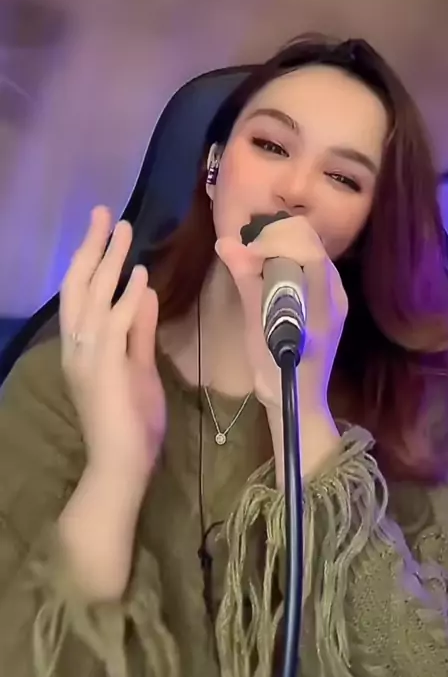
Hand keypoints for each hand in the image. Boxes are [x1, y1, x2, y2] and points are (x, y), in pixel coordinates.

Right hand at [60, 206, 165, 485]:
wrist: (121, 463)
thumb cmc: (129, 420)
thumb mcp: (137, 366)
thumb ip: (139, 330)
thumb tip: (142, 289)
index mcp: (81, 346)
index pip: (80, 294)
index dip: (90, 260)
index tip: (104, 231)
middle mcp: (77, 346)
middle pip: (79, 285)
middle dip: (92, 247)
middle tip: (105, 213)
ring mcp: (88, 356)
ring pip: (93, 298)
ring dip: (109, 261)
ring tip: (123, 230)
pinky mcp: (106, 368)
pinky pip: (115, 326)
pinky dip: (125, 299)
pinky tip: (138, 276)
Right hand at [215, 215, 347, 414]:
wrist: (297, 400)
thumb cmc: (274, 369)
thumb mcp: (257, 324)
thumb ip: (247, 279)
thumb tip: (225, 243)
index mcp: (324, 302)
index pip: (308, 250)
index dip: (276, 239)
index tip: (250, 251)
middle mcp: (335, 293)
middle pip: (312, 244)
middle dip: (278, 238)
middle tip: (251, 254)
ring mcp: (336, 297)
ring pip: (311, 251)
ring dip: (282, 248)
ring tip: (256, 263)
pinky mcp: (330, 302)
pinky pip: (310, 267)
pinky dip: (288, 260)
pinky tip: (269, 273)